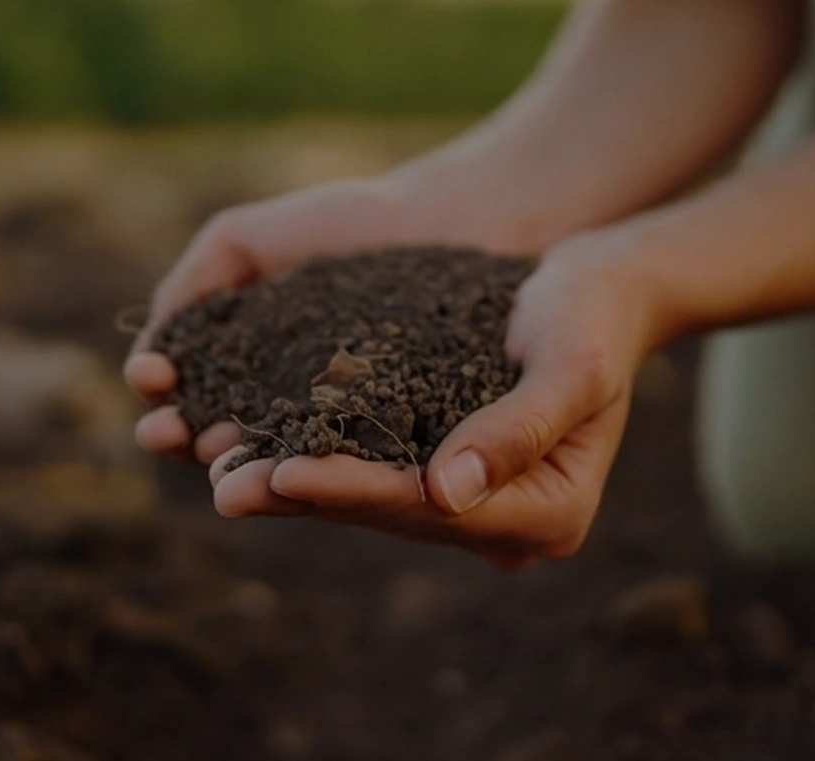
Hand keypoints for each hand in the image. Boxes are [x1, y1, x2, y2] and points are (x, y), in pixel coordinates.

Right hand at [125, 174, 513, 465]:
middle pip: (218, 438)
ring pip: (274, 461)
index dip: (162, 394)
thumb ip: (192, 284)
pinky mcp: (393, 447)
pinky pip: (348, 464)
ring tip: (215, 457)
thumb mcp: (244, 240)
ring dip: (236, 465)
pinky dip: (313, 470)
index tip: (150, 379)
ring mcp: (338, 433)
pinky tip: (287, 463)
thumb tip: (148, 355)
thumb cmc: (348, 225)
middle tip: (165, 431)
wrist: (449, 221)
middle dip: (183, 438)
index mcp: (244, 367)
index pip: (187, 395)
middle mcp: (284, 409)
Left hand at [208, 232, 659, 568]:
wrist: (597, 289)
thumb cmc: (592, 315)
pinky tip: (248, 443)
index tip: (283, 473)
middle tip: (222, 486)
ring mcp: (472, 504)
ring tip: (217, 471)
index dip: (353, 490)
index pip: (430, 508)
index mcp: (549, 514)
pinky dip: (310, 456)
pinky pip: (367, 470)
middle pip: (389, 514)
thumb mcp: (570, 362)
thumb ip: (518, 427)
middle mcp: (507, 525)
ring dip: (291, 486)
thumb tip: (447, 492)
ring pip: (368, 500)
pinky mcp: (441, 471)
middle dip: (302, 497)